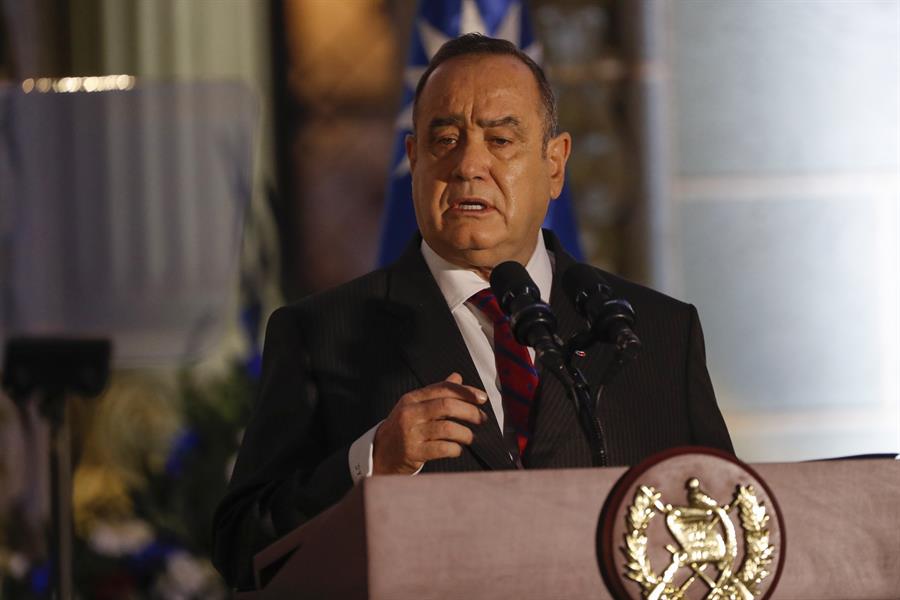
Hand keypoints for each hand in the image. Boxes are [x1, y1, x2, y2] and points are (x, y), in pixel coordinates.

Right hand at [373, 372, 487, 474]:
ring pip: (447, 428)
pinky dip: (455, 449)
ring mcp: (410, 433)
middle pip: (447, 406)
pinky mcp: (413, 452)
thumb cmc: (404, 428)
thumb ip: (436, 393)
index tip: (482, 398)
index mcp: (412, 399)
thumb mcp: (415, 406)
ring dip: (465, 433)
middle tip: (482, 419)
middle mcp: (410, 413)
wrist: (380, 454)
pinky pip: (442, 448)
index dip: (466, 392)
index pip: (443, 389)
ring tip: (471, 437)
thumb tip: (457, 377)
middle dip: (470, 412)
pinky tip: (457, 449)